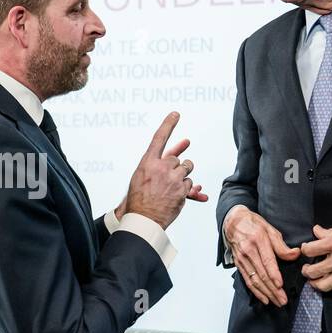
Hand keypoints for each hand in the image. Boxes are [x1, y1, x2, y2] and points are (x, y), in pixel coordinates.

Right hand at [124, 112, 205, 228]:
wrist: (142, 218)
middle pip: (177, 159)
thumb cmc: (140, 197)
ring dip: (183, 178)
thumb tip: (185, 145)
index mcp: (147, 162)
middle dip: (176, 168)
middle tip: (167, 181)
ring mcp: (172, 179)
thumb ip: (162, 159)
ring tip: (170, 189)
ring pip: (187, 169)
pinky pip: (191, 185)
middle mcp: (160, 167)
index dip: (168, 125)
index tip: (176, 114)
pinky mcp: (181, 190)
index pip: (159, 139)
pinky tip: (176, 197)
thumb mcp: (143, 175)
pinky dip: (187, 191)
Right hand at [224, 206, 299, 305]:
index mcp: (258, 240)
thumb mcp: (270, 229)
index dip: (274, 275)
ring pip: (254, 280)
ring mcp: (242, 259)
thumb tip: (295, 254)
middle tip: (283, 300)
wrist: (233, 222)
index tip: (280, 285)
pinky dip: (256, 291)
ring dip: (266, 293)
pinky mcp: (238, 264)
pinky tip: (264, 298)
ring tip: (276, 302)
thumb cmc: (254, 224)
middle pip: (261, 274)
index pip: (267, 261)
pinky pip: (247, 280)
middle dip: (273, 289)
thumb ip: (281, 245)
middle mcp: (248, 251)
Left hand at [300, 219, 331, 292]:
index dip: (305, 249)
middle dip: (306, 270)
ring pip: (323, 285)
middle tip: (307, 267)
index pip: (309, 251)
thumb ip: (331, 231)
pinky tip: (331, 281)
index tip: (307, 249)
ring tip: (314, 279)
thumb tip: (317, 231)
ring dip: (315, 283)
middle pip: (312, 272)